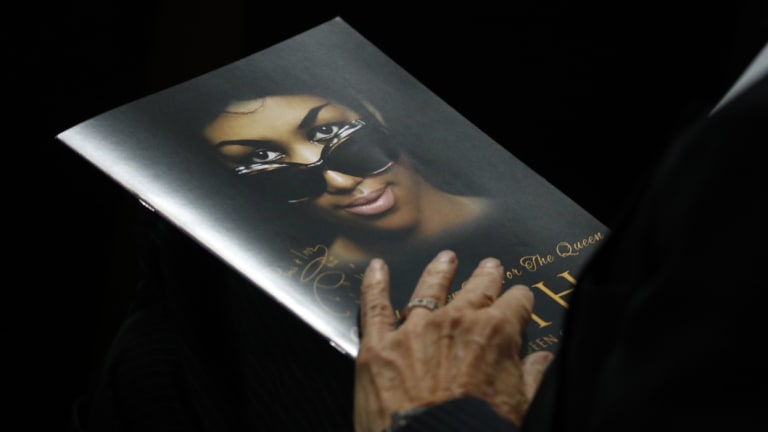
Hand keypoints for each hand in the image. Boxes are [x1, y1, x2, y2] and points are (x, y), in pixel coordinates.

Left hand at [354, 250, 553, 431]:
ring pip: (429, 288)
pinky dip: (374, 284)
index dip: (520, 301)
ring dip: (439, 271)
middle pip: (476, 289)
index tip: (520, 299)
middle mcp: (455, 321)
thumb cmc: (480, 431)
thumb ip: (532, 377)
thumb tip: (543, 359)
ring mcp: (414, 330)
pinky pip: (375, 306)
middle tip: (490, 266)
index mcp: (496, 333)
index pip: (516, 303)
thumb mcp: (521, 406)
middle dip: (486, 277)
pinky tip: (376, 268)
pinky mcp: (379, 345)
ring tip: (446, 258)